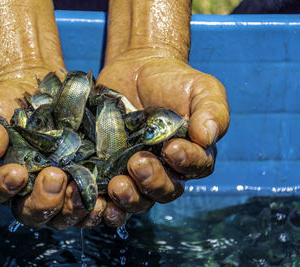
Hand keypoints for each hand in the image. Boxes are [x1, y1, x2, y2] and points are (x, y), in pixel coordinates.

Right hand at [0, 71, 126, 228]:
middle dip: (45, 201)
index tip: (17, 173)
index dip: (3, 187)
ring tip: (85, 194)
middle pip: (32, 211)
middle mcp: (26, 192)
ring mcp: (56, 191)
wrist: (36, 89)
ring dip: (75, 209)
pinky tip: (106, 198)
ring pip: (63, 215)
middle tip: (56, 177)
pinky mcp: (81, 183)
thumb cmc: (5, 102)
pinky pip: (89, 205)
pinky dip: (98, 206)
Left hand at [96, 48, 229, 216]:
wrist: (138, 69)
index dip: (186, 162)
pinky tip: (98, 203)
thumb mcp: (202, 88)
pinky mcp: (110, 169)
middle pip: (165, 189)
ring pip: (139, 199)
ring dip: (129, 199)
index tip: (172, 148)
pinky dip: (105, 204)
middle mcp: (166, 169)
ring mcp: (136, 172)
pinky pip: (110, 196)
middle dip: (153, 181)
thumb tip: (207, 137)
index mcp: (192, 153)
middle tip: (137, 163)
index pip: (196, 167)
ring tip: (117, 186)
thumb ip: (212, 110)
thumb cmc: (175, 81)